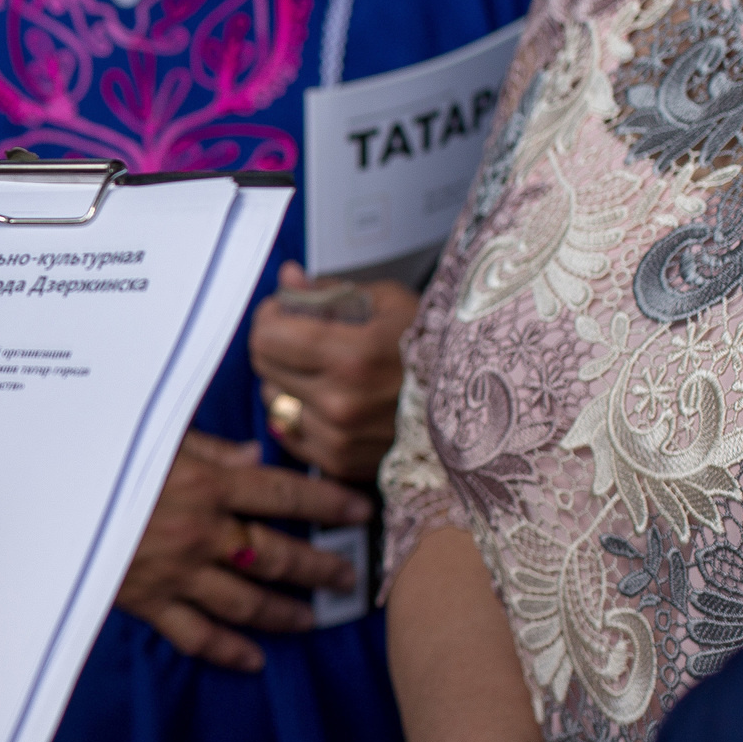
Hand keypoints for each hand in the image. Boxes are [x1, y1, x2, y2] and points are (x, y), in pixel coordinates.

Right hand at [115, 432, 371, 671]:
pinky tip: (254, 661)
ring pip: (246, 600)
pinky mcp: (150, 601)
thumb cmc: (98, 457)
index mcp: (208, 482)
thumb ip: (208, 446)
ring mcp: (178, 571)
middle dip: (320, 568)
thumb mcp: (153, 436)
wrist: (44, 502)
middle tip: (348, 578)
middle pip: (276, 554)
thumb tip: (255, 456)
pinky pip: (196, 634)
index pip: (285, 496)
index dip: (329, 505)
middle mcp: (202, 531)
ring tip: (313, 620)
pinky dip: (227, 651)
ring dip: (285, 613)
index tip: (363, 513)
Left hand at [249, 262, 419, 482]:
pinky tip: (329, 400)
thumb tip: (288, 279)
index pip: (268, 337)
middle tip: (301, 335)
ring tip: (322, 370)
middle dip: (276, 345)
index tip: (284, 311)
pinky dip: (301, 414)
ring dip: (287, 381)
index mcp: (352, 357)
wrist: (478, 404)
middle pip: (264, 367)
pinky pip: (291, 434)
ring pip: (274, 401)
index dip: (271, 317)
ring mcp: (339, 438)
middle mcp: (341, 403)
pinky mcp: (341, 462)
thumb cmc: (436, 349)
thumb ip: (329, 291)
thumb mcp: (389, 302)